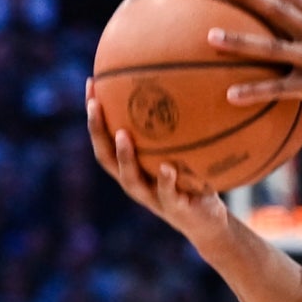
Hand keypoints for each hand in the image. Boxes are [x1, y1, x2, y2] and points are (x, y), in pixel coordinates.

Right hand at [87, 79, 229, 242]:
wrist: (209, 220)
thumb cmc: (194, 180)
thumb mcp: (186, 151)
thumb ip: (178, 127)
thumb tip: (183, 81)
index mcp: (132, 166)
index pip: (105, 137)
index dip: (95, 113)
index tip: (91, 82)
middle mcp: (135, 181)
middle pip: (105, 156)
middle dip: (97, 130)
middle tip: (94, 104)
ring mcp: (152, 197)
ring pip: (130, 178)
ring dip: (124, 156)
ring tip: (122, 134)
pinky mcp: (175, 209)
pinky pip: (168, 194)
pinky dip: (166, 180)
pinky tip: (168, 167)